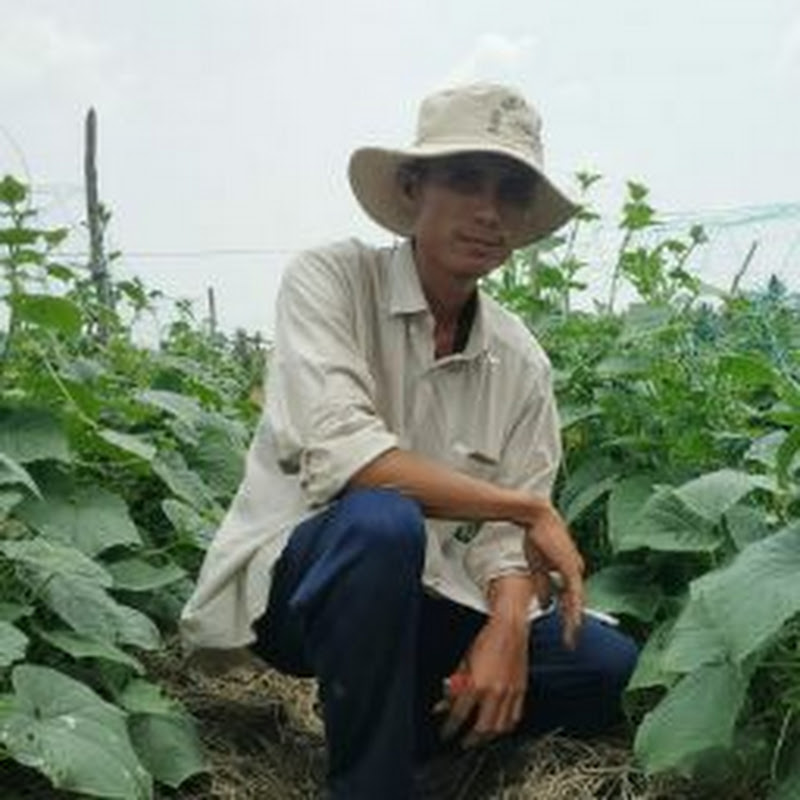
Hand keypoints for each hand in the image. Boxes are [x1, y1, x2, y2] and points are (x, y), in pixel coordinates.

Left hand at [438, 614, 528, 748]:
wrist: (509, 629)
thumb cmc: (486, 640)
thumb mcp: (463, 662)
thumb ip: (454, 687)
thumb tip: (442, 705)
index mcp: (477, 683)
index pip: (459, 714)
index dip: (450, 728)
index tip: (445, 734)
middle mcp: (494, 691)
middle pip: (481, 727)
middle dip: (470, 739)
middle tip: (462, 743)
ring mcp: (510, 693)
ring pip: (500, 727)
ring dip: (488, 736)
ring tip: (479, 738)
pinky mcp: (521, 691)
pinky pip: (515, 717)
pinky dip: (506, 727)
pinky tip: (499, 727)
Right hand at [522, 504, 584, 648]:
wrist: (537, 518)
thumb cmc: (537, 538)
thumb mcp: (537, 567)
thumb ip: (542, 588)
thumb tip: (544, 606)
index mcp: (568, 571)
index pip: (569, 598)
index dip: (567, 616)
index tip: (566, 631)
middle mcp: (575, 571)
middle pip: (575, 602)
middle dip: (572, 624)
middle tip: (571, 643)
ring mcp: (575, 569)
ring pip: (576, 601)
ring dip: (574, 621)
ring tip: (572, 638)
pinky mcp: (571, 568)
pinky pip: (574, 593)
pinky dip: (573, 609)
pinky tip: (573, 622)